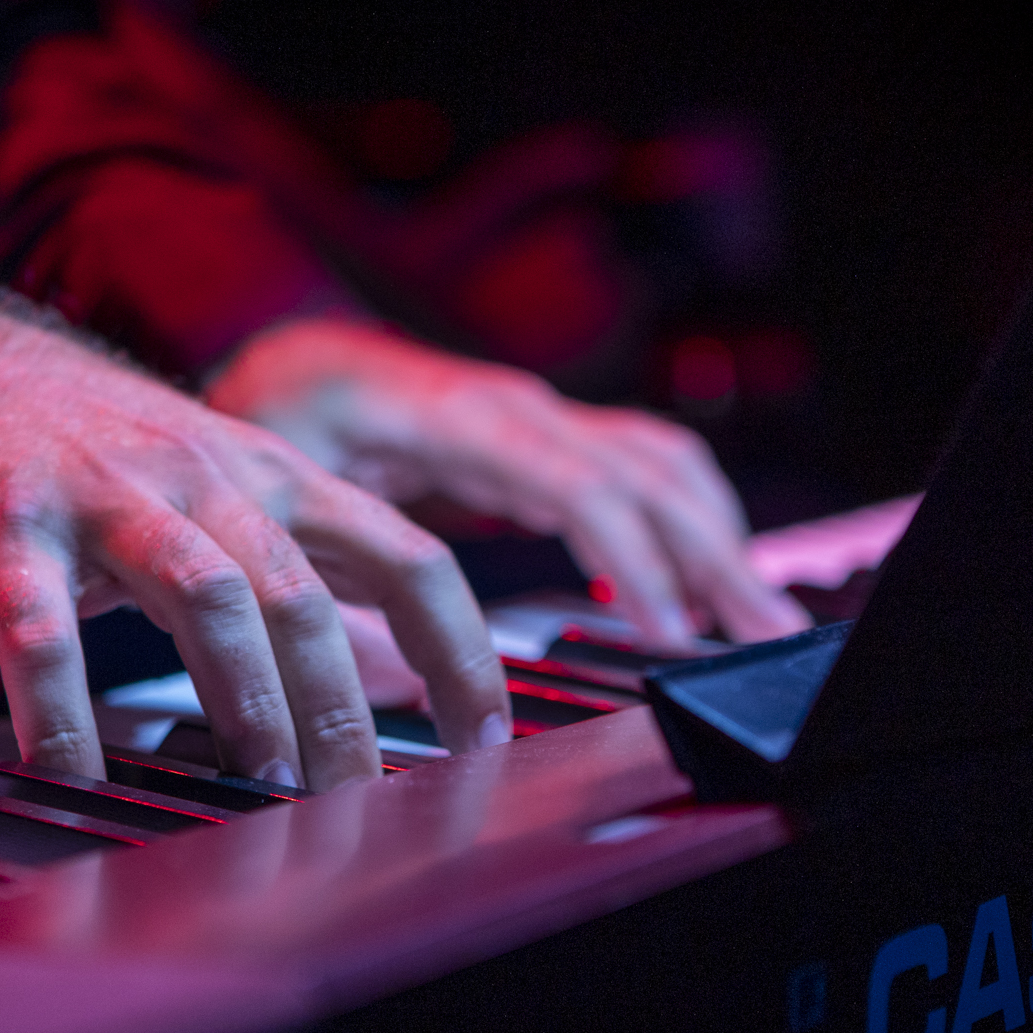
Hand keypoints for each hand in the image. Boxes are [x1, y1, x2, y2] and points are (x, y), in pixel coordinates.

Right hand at [0, 274, 510, 788]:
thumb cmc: (89, 448)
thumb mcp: (221, 492)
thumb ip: (309, 571)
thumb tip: (404, 674)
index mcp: (270, 474)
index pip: (406, 553)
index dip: (460, 646)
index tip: (487, 732)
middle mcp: (202, 475)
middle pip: (306, 591)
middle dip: (344, 703)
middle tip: (362, 795)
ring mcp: (103, 496)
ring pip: (207, 594)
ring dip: (245, 696)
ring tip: (262, 780)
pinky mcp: (4, 529)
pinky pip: (43, 629)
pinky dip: (63, 709)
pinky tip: (75, 772)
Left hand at [205, 317, 812, 648]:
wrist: (279, 361)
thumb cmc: (272, 416)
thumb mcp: (282, 488)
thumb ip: (339, 570)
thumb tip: (397, 671)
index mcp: (454, 413)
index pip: (577, 482)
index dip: (635, 555)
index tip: (671, 628)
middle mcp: (513, 405)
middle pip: (645, 473)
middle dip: (713, 556)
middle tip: (760, 637)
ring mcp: (538, 417)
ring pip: (660, 464)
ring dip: (717, 538)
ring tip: (754, 618)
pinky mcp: (546, 440)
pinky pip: (643, 467)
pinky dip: (688, 520)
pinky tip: (701, 580)